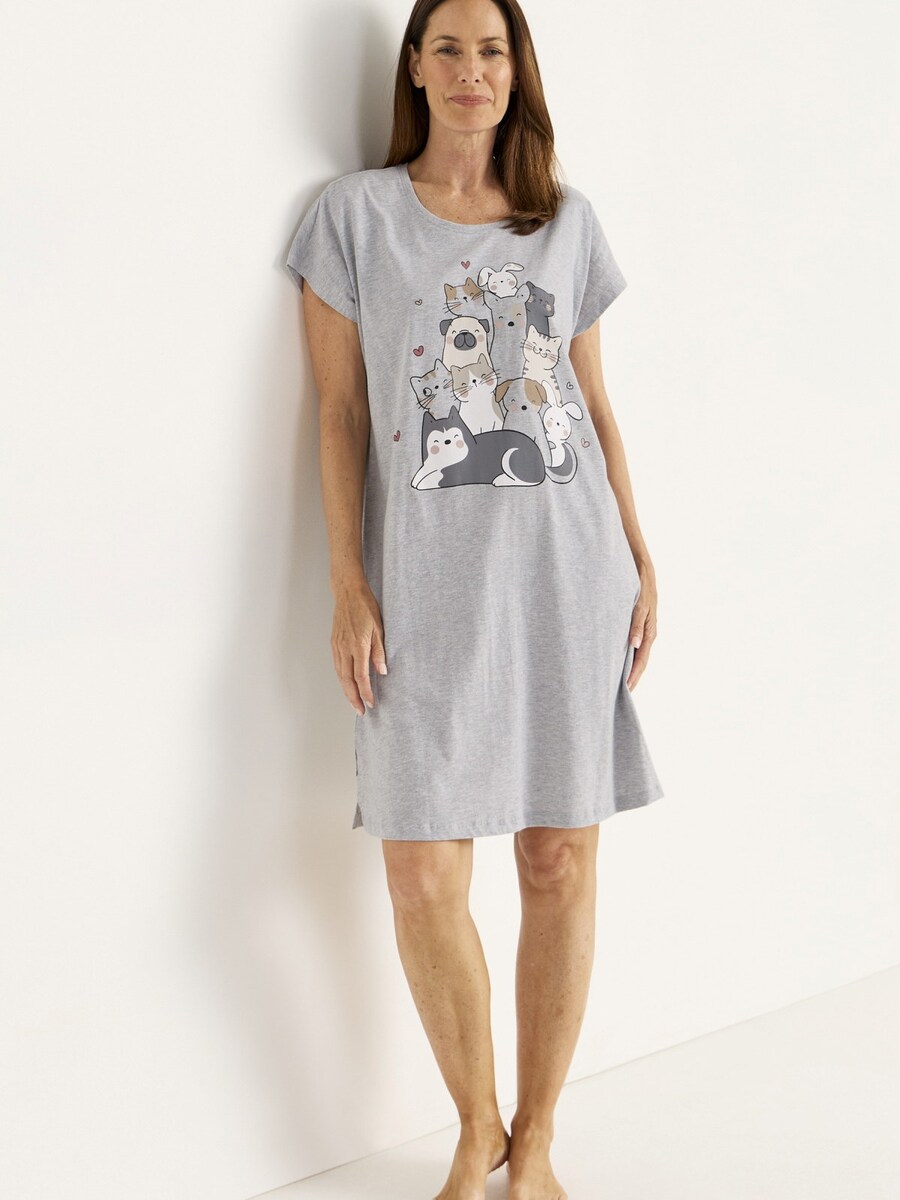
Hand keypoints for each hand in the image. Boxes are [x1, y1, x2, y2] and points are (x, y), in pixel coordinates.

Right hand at [331, 579, 386, 714]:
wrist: (348, 593)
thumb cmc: (366, 607)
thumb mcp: (380, 628)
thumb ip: (380, 651)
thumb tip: (382, 672)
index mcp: (358, 645)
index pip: (361, 676)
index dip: (366, 692)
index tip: (371, 703)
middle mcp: (345, 648)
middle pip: (347, 680)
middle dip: (353, 697)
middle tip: (360, 711)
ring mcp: (337, 646)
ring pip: (340, 675)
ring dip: (346, 691)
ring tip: (354, 702)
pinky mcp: (334, 643)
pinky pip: (337, 665)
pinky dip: (341, 678)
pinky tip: (346, 684)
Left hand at [626, 564, 656, 691]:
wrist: (643, 572)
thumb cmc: (642, 588)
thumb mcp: (639, 605)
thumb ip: (636, 624)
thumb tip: (634, 644)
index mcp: (650, 632)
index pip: (641, 660)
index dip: (634, 675)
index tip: (626, 689)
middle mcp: (646, 634)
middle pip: (639, 662)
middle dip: (631, 677)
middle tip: (619, 693)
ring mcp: (642, 631)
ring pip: (635, 655)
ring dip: (628, 668)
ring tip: (617, 682)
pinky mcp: (636, 625)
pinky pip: (631, 646)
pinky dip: (625, 656)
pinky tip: (616, 661)